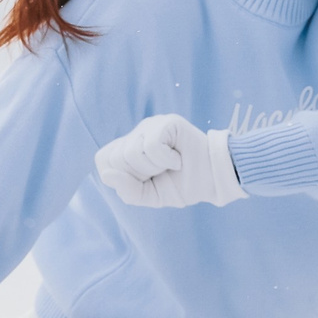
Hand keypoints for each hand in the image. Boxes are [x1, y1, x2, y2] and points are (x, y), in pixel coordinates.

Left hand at [95, 114, 245, 208]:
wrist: (214, 180)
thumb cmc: (182, 185)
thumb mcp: (150, 196)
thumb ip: (127, 190)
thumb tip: (107, 175)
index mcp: (128, 148)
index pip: (103, 159)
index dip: (120, 177)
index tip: (144, 180)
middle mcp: (137, 133)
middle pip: (116, 159)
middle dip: (139, 175)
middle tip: (159, 172)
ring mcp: (151, 125)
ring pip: (131, 153)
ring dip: (154, 168)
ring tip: (170, 165)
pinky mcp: (167, 122)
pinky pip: (151, 146)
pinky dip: (166, 160)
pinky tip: (177, 158)